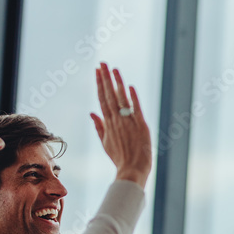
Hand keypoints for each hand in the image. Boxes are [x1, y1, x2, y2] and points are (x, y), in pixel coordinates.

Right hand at [90, 63, 152, 187]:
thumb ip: (99, 126)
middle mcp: (117, 121)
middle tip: (102, 63)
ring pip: (121, 99)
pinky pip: (136, 110)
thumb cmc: (120, 158)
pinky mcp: (141, 126)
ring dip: (118, 83)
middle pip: (109, 95)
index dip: (100, 84)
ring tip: (114, 69)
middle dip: (105, 78)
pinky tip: (130, 87)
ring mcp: (128, 123)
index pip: (102, 99)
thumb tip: (91, 112)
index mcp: (108, 123)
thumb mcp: (106, 142)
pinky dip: (133, 98)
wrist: (132, 170)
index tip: (97, 71)